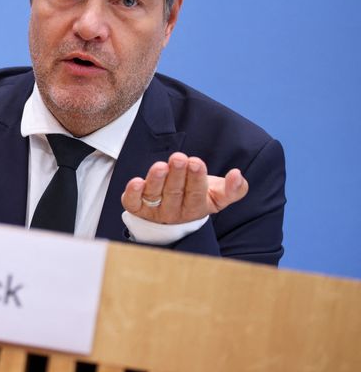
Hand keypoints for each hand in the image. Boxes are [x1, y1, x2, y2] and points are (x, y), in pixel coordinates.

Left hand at [121, 152, 248, 223]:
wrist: (173, 213)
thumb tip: (238, 175)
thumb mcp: (218, 195)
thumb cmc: (196, 196)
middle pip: (174, 193)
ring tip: (161, 166)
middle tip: (179, 158)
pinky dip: (133, 193)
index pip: (196, 194)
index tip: (196, 162)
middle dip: (177, 174)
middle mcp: (173, 211)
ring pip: (154, 195)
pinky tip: (136, 182)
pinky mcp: (136, 207)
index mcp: (195, 208)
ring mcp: (153, 210)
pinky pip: (133, 202)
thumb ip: (233, 189)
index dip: (196, 178)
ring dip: (156, 180)